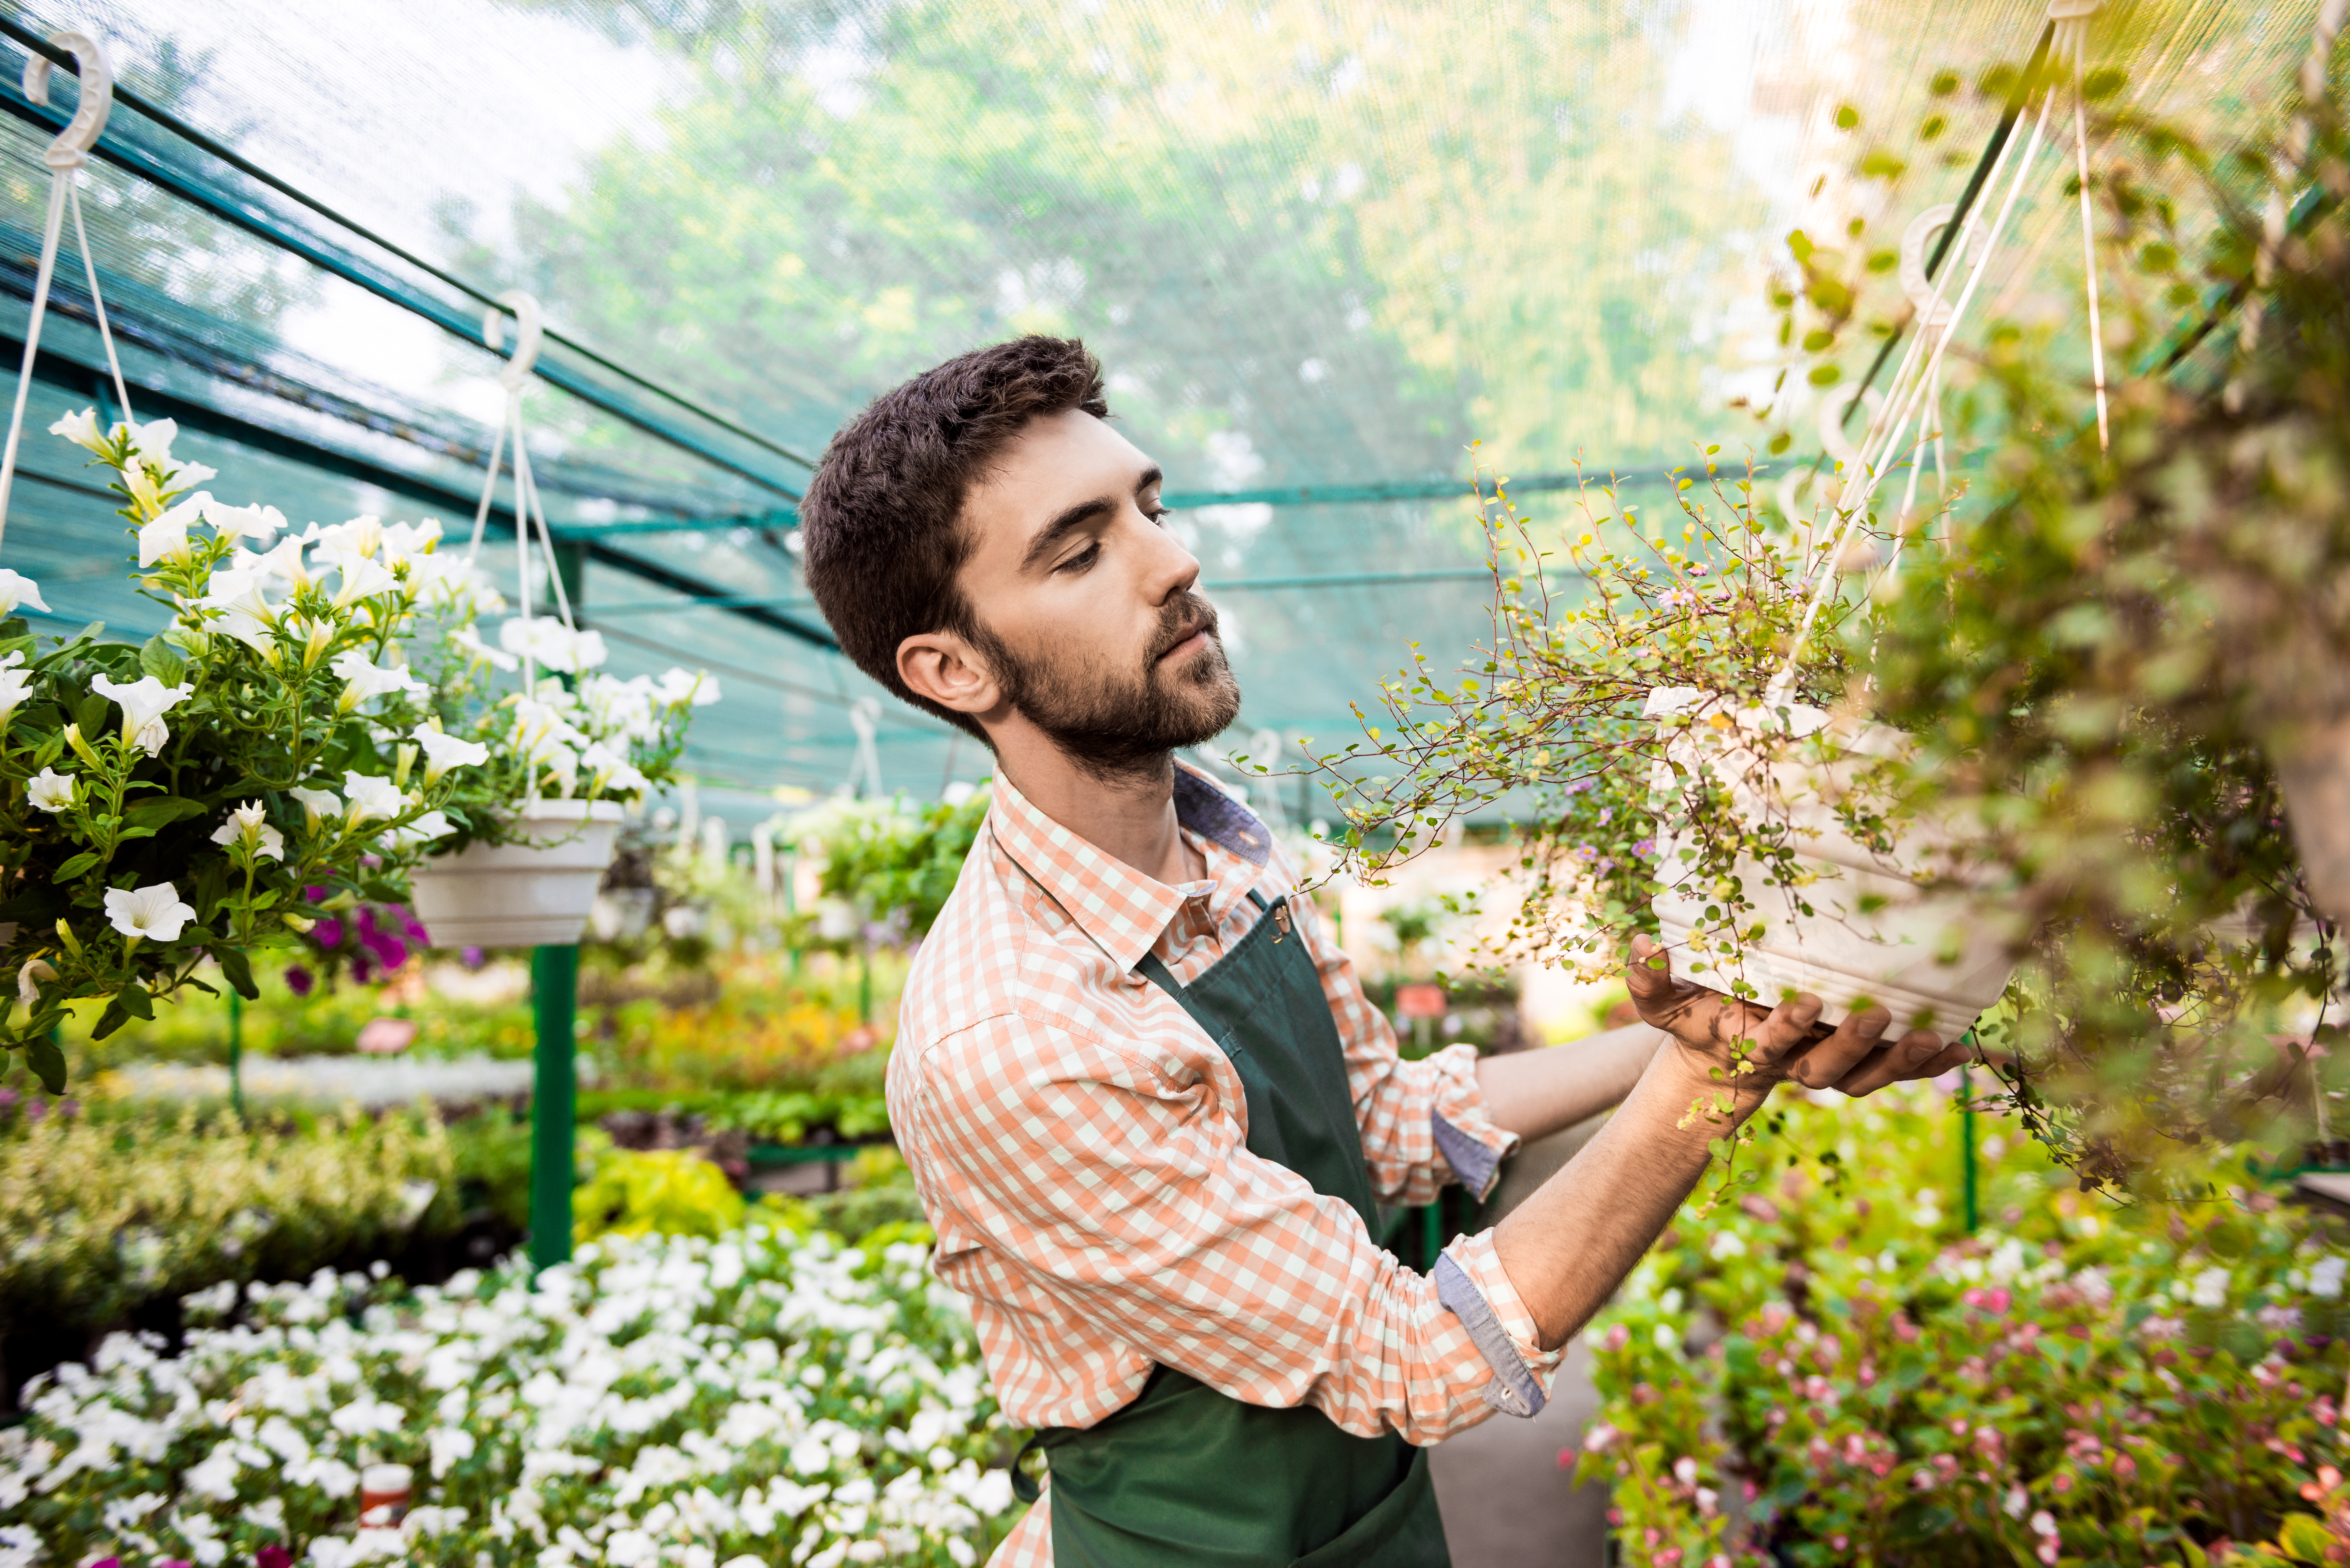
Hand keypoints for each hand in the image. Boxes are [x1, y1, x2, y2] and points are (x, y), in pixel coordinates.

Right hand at [1624, 934, 1971, 1110]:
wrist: (1724, 1047)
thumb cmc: (1696, 1015)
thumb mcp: (1666, 1002)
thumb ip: (1650, 979)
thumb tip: (1642, 942)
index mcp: (1750, 1049)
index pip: (1770, 1047)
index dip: (1787, 1030)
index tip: (1805, 1000)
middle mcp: (1794, 1064)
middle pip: (1827, 1070)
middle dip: (1854, 1045)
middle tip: (1877, 1013)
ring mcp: (1830, 1065)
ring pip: (1868, 1077)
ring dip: (1901, 1062)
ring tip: (1931, 1036)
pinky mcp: (1859, 1061)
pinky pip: (1897, 1070)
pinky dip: (1928, 1063)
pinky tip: (1959, 1045)